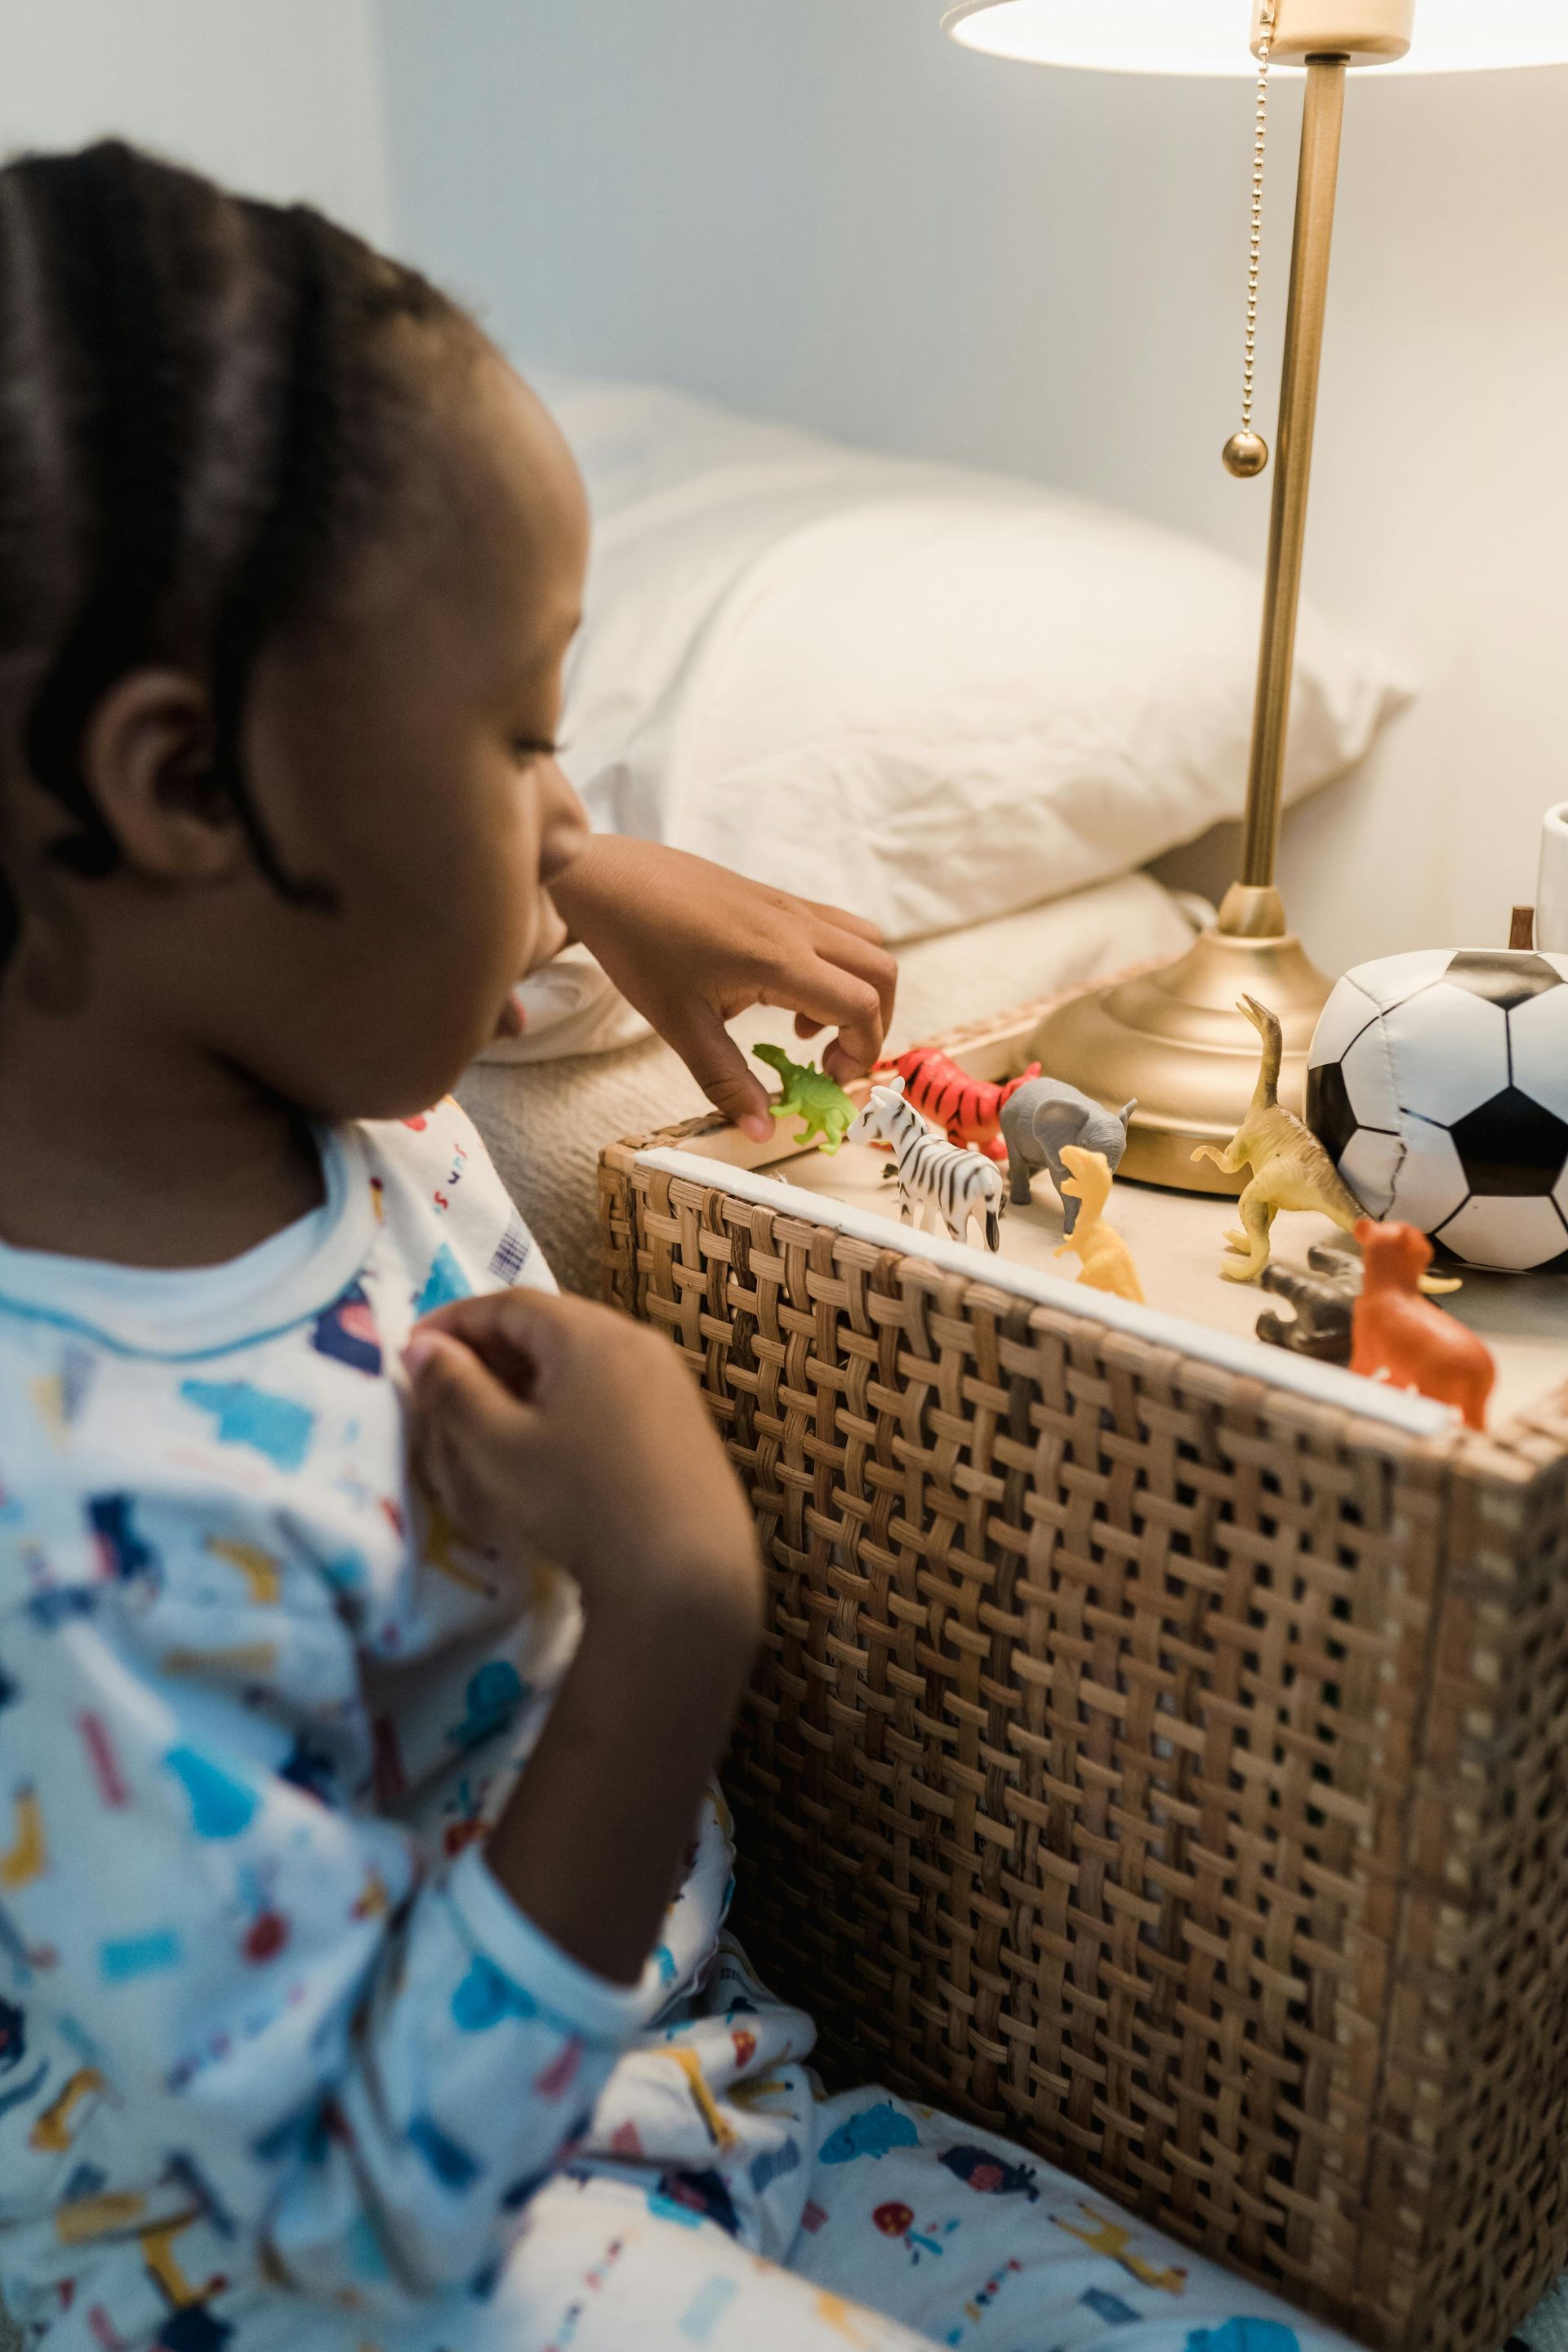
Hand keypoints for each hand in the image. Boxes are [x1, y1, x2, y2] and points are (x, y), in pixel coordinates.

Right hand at [403, 1287, 761, 1641]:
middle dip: (492, 1349)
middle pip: (551, 1326)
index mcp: (591, 1333)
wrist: (683, 1576)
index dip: (454, 1322)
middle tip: (447, 1384)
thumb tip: (422, 1346)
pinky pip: (615, 1389)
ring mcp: (670, 1381)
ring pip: (585, 1359)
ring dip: (532, 1376)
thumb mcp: (498, 1446)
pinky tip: (553, 1442)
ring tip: (492, 1415)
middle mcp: (638, 1341)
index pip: (510, 1303)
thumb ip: (454, 1389)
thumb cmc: (578, 1501)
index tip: (413, 1350)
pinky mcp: (687, 1422)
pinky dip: (572, 1399)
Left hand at [546, 836, 895, 1138]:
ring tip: (806, 1024)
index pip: (861, 1004)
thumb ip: (727, 1080)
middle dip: (873, 1023)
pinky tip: (784, 990)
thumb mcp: (680, 1025)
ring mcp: (790, 906)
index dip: (862, 1050)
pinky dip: (835, 965)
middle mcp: (797, 926)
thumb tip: (761, 1132)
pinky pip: (835, 928)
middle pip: (881, 971)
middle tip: (829, 1059)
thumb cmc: (638, 947)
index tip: (828, 1078)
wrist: (607, 879)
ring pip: (865, 943)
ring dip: (858, 989)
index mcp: (779, 958)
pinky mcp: (777, 898)